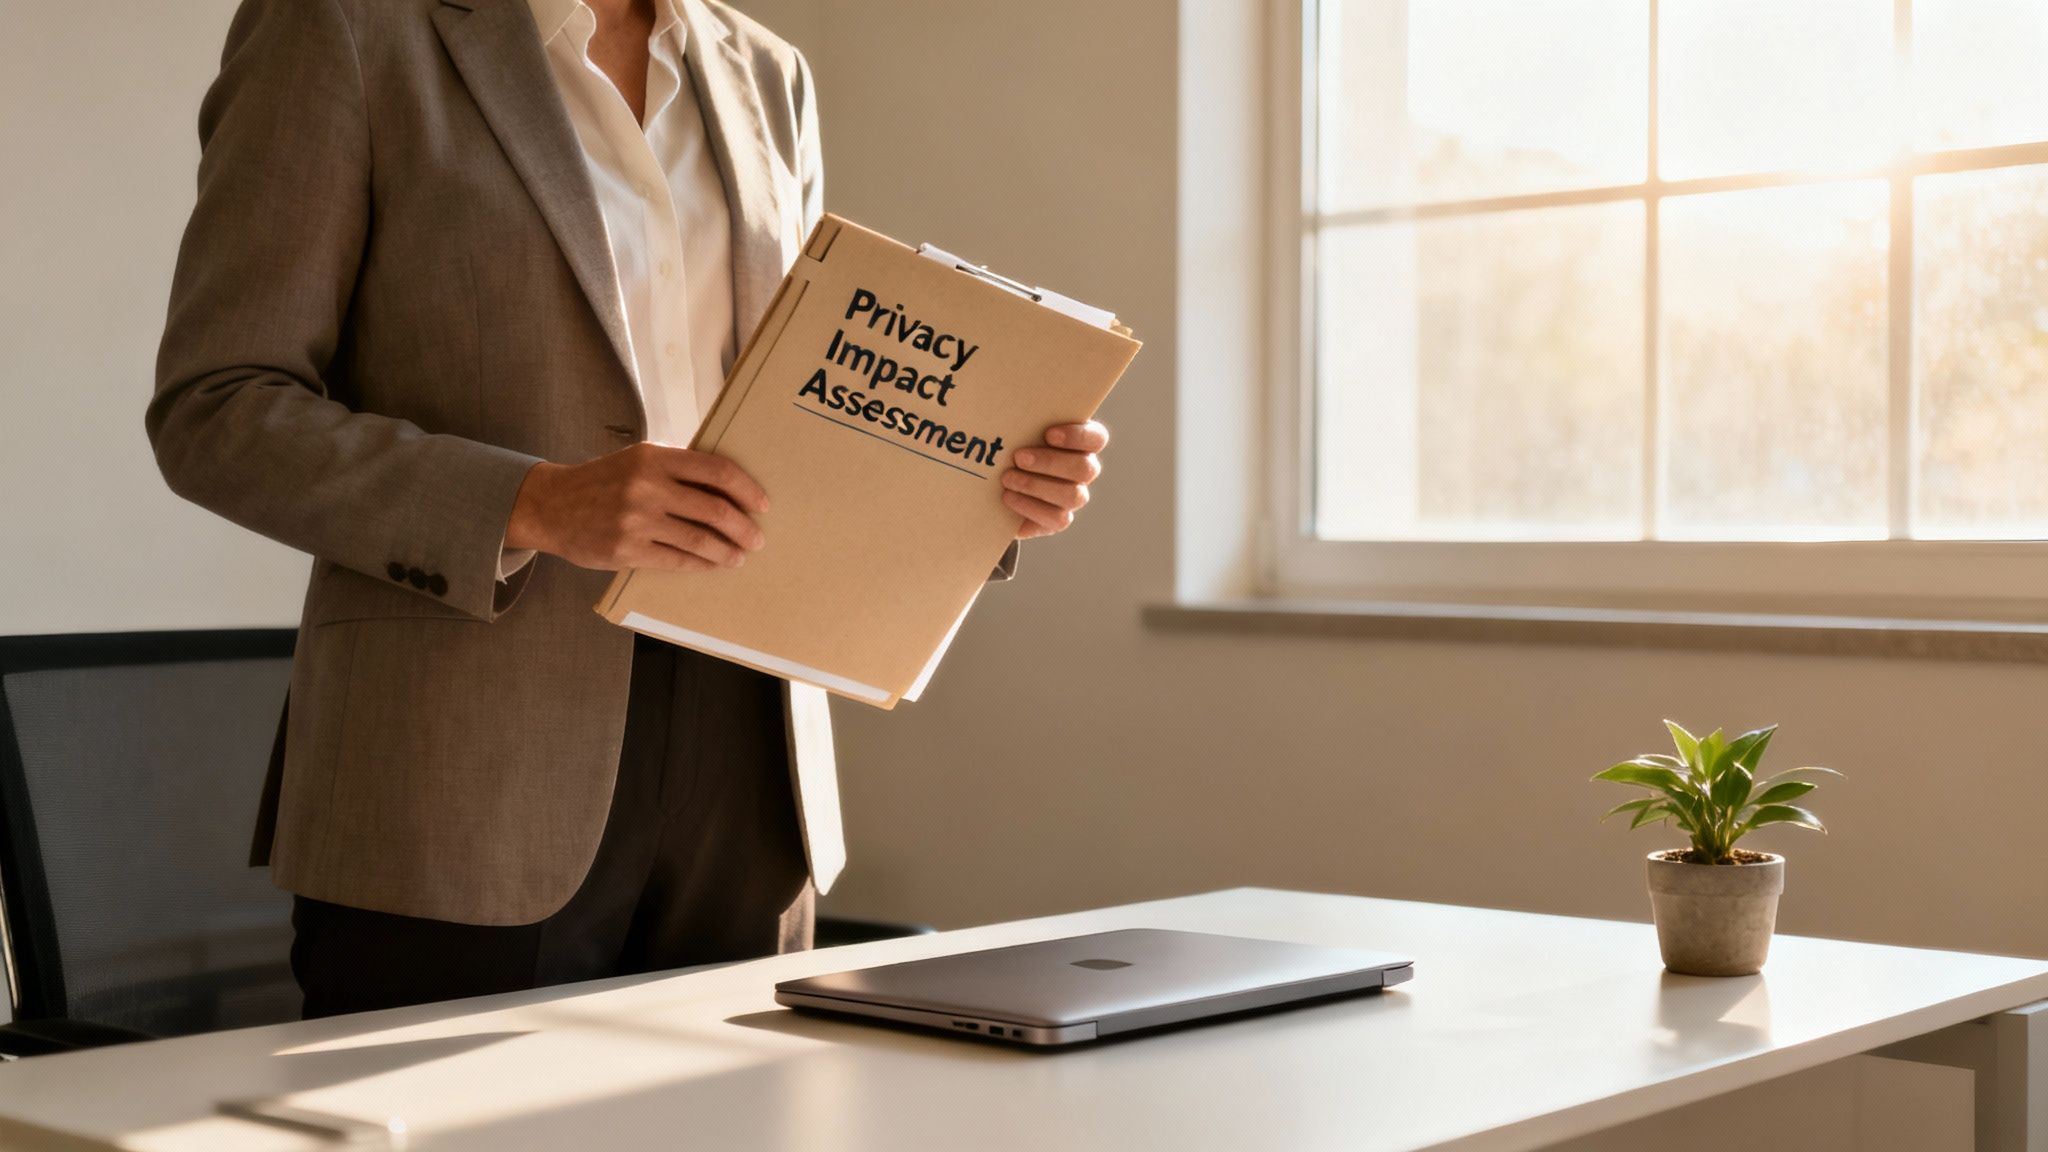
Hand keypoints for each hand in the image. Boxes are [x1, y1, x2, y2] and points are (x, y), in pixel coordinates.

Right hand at [505, 442, 768, 571]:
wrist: (551, 505)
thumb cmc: (603, 481)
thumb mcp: (637, 459)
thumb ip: (676, 467)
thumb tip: (727, 484)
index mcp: (655, 457)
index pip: (716, 470)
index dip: (746, 488)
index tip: (762, 503)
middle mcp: (647, 486)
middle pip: (714, 508)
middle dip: (743, 526)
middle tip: (757, 537)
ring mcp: (636, 520)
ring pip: (699, 539)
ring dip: (727, 551)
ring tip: (740, 556)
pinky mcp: (627, 549)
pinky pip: (677, 560)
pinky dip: (701, 564)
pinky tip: (713, 564)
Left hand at [1000, 421, 1107, 539]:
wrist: (994, 479)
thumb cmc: (1009, 442)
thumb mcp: (1013, 423)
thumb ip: (1018, 410)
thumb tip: (1001, 393)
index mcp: (1081, 442)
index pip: (1097, 438)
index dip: (1077, 437)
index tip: (1049, 434)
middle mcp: (1083, 469)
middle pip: (1085, 468)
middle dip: (1051, 462)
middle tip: (1019, 457)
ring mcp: (1074, 496)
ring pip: (1073, 495)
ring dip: (1037, 486)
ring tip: (1008, 478)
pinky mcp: (1058, 519)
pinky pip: (1057, 519)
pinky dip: (1031, 507)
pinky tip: (1008, 497)